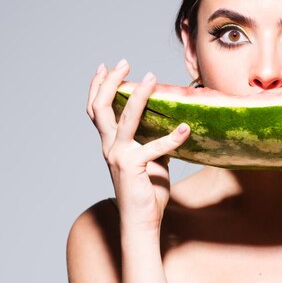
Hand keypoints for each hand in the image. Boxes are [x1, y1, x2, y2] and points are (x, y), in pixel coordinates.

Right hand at [86, 59, 190, 232]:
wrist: (143, 220)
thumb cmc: (147, 190)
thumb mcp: (152, 161)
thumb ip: (155, 141)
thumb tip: (171, 125)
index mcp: (110, 143)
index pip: (96, 110)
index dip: (97, 87)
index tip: (105, 67)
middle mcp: (110, 147)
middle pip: (101, 108)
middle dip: (110, 82)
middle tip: (124, 63)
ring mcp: (119, 156)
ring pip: (124, 119)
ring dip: (138, 96)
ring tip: (151, 78)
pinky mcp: (133, 167)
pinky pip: (154, 148)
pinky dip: (171, 138)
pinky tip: (185, 129)